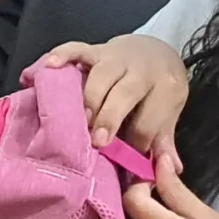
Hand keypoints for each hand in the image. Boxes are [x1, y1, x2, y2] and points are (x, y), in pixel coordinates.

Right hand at [45, 33, 186, 172]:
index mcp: (165, 88)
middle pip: (125, 93)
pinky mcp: (96, 49)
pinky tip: (49, 67)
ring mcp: (116, 57)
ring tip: (77, 120)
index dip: (139, 140)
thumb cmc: (159, 90)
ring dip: (88, 98)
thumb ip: (164, 140)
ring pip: (101, 75)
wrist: (156, 52)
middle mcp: (141, 70)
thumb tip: (169, 170)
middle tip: (96, 141)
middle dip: (109, 118)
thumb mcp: (169, 112)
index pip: (151, 119)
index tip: (127, 156)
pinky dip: (62, 55)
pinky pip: (77, 49)